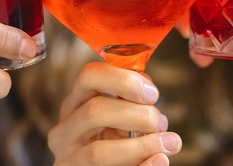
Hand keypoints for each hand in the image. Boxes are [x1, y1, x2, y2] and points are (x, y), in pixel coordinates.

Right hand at [48, 62, 181, 165]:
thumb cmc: (112, 145)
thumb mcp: (116, 119)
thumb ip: (130, 102)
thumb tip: (149, 92)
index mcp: (73, 106)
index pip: (89, 76)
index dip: (123, 79)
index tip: (151, 92)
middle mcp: (64, 132)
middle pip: (94, 110)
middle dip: (137, 114)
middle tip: (160, 122)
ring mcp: (68, 160)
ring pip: (98, 152)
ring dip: (142, 146)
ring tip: (169, 143)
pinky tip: (160, 160)